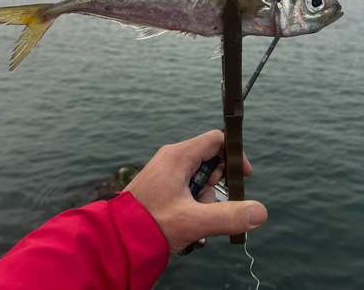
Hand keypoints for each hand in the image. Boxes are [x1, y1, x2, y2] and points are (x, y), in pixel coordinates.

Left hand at [124, 130, 267, 254]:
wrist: (118, 237)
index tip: (242, 176)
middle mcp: (172, 157)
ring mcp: (166, 169)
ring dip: (204, 197)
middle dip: (216, 184)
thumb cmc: (149, 224)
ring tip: (192, 216)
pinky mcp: (162, 182)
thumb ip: (228, 216)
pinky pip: (187, 185)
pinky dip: (193, 201)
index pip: (216, 140)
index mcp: (179, 156)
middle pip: (210, 160)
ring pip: (199, 176)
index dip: (234, 155)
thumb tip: (259, 212)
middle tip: (208, 203)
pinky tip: (185, 218)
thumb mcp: (193, 221)